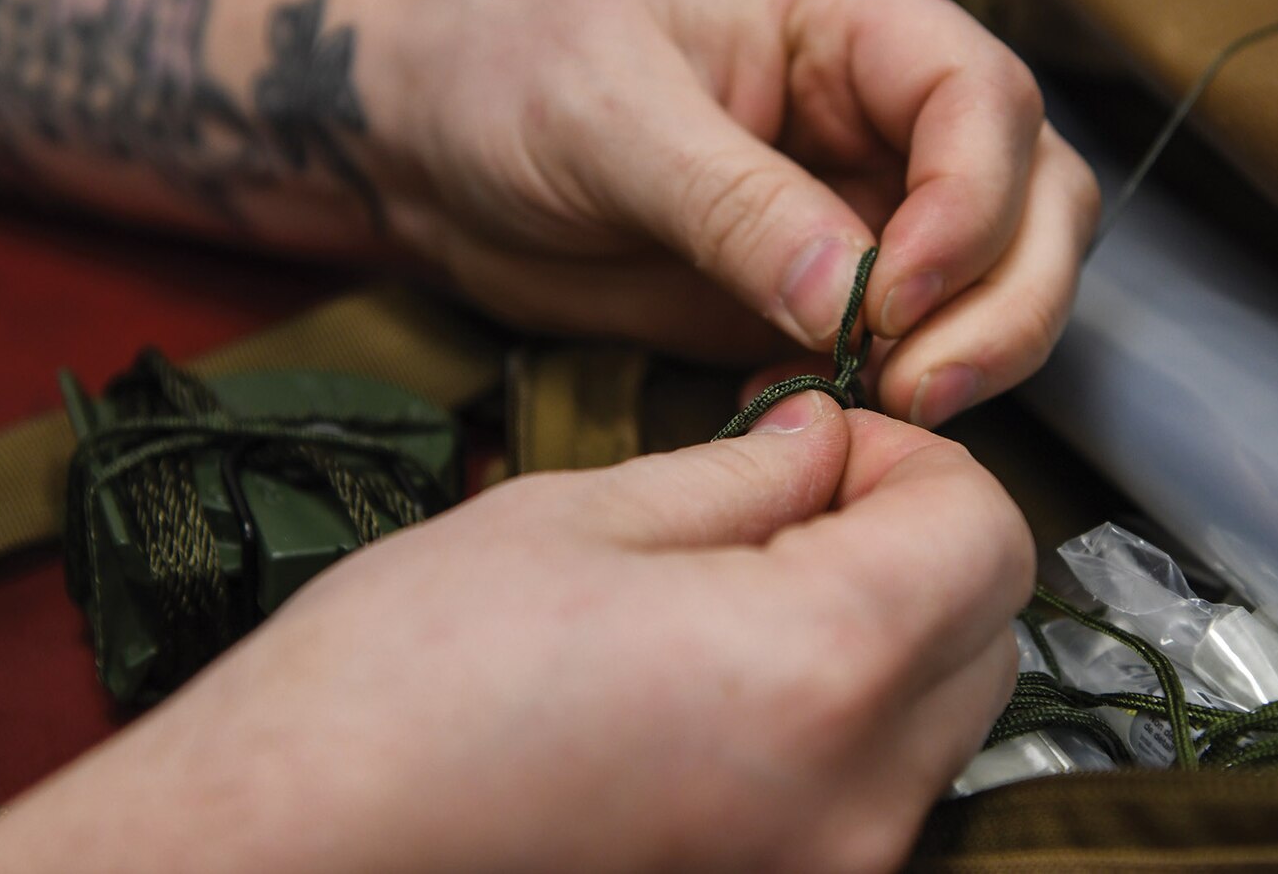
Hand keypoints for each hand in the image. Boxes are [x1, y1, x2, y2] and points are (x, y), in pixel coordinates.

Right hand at [0, 394, 1033, 873]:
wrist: (290, 854)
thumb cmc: (399, 687)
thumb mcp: (575, 519)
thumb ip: (741, 477)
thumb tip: (823, 445)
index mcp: (818, 670)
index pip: (987, 533)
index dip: (914, 460)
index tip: (823, 443)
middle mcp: (855, 802)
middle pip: (987, 630)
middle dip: (914, 540)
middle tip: (785, 502)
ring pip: (941, 719)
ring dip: (883, 632)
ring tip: (733, 595)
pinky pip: (872, 795)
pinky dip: (837, 722)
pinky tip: (715, 686)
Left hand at [372, 0, 1098, 425]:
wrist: (430, 141)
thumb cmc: (503, 70)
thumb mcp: (604, 117)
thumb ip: (733, 203)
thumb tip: (854, 299)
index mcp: (846, 9)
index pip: (983, 96)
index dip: (971, 204)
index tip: (896, 298)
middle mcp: (881, 96)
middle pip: (1035, 189)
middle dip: (1005, 295)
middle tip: (918, 384)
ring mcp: (865, 190)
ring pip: (1005, 268)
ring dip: (977, 347)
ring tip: (888, 404)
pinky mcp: (832, 278)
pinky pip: (920, 335)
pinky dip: (905, 382)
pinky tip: (832, 411)